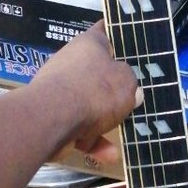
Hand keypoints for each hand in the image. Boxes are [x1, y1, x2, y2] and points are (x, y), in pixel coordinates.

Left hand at [30, 21, 141, 163]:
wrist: (52, 120)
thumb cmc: (95, 91)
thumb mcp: (127, 83)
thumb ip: (132, 85)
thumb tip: (131, 91)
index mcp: (89, 44)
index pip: (106, 31)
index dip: (120, 34)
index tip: (135, 42)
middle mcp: (72, 63)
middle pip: (98, 72)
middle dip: (115, 88)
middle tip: (136, 96)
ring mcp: (60, 91)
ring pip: (89, 105)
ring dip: (106, 122)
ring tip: (126, 133)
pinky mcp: (53, 117)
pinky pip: (79, 128)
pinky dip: (93, 141)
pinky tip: (109, 156)